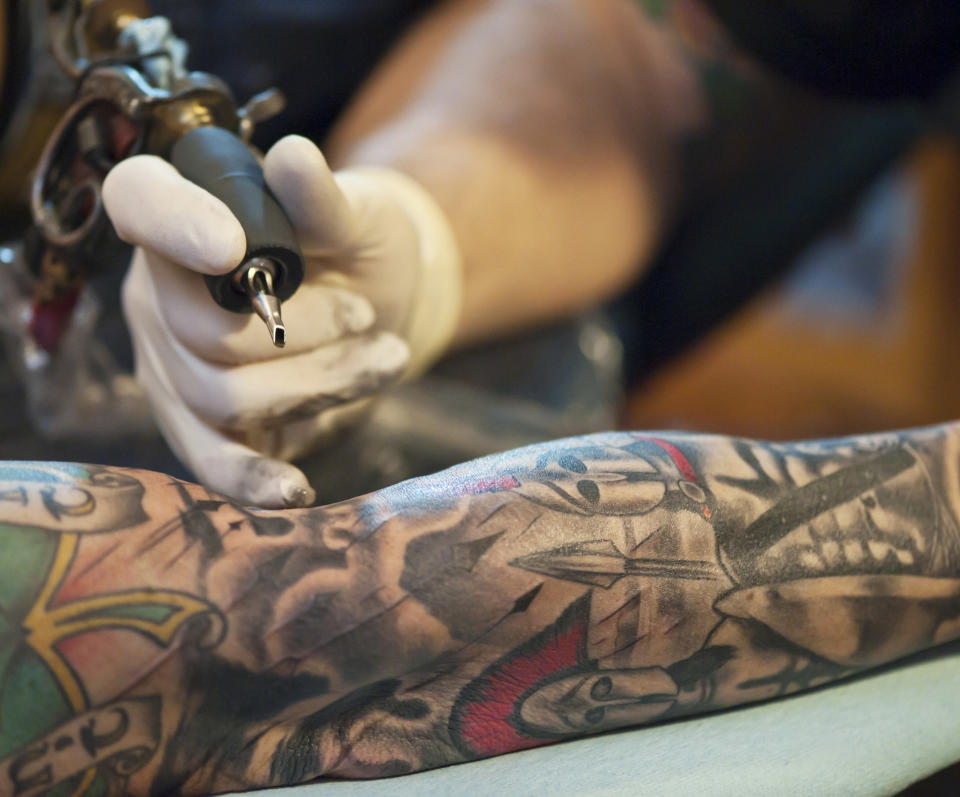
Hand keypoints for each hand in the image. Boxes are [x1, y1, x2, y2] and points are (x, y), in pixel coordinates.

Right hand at [103, 135, 461, 506]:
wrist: (382, 309)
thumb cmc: (361, 250)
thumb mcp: (360, 217)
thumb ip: (325, 199)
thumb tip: (295, 160)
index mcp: (185, 219)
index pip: (140, 203)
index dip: (173, 225)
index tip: (232, 246)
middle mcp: (162, 295)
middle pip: (203, 333)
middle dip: (304, 332)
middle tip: (365, 316)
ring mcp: (174, 366)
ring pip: (223, 397)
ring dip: (320, 385)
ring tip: (384, 359)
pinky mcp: (204, 426)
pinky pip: (213, 462)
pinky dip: (253, 479)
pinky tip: (294, 489)